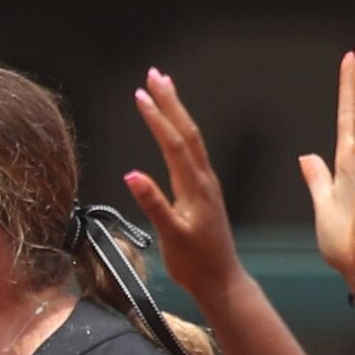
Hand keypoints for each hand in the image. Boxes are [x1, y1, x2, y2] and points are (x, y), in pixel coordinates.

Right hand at [119, 67, 246, 302]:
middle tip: (155, 75)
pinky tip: (173, 129)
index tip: (140, 94)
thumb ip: (153, 204)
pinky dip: (180, 132)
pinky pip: (192, 153)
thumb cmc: (195, 262)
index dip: (157, 118)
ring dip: (176, 112)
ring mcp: (206, 184)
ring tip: (163, 90)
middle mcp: (203, 180)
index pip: (173, 144)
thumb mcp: (172, 235)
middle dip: (170, 102)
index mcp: (195, 187)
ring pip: (191, 139)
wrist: (221, 279)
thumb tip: (132, 174)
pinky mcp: (204, 191)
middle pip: (186, 132)